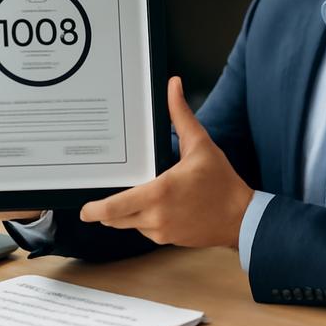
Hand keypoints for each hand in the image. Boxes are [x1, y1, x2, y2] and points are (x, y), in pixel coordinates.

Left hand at [79, 77, 253, 247]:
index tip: (84, 209)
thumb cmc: (221, 182)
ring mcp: (162, 232)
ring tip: (136, 195)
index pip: (115, 207)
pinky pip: (147, 230)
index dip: (96, 209)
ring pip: (131, 224)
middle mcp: (156, 216)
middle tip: (98, 202)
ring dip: (128, 213)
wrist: (241, 217)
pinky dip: (145, 220)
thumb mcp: (200, 144)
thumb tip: (173, 86)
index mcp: (158, 193)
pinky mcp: (169, 240)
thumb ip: (181, 115)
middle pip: (116, 219)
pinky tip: (158, 206)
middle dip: (106, 211)